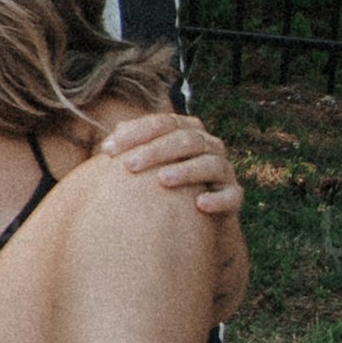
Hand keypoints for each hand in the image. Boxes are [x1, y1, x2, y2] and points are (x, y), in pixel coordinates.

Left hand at [89, 104, 243, 219]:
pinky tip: (200, 204)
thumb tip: (109, 139)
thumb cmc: (166, 185)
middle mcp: (209, 145)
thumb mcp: (149, 165)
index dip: (135, 133)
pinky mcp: (234, 196)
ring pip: (210, 163)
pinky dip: (218, 199)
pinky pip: (231, 196)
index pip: (162, 123)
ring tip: (162, 180)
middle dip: (155, 151)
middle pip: (185, 140)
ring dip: (186, 170)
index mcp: (187, 131)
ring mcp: (223, 169)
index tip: (107, 150)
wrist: (198, 220)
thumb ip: (132, 149)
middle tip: (128, 165)